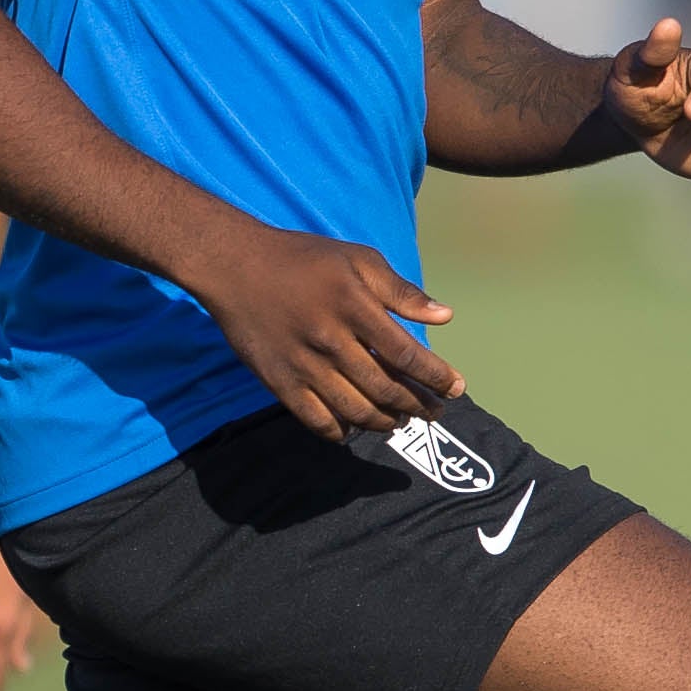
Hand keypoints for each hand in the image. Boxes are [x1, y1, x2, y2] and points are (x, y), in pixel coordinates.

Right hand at [193, 221, 461, 437]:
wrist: (235, 267)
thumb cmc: (303, 259)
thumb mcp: (358, 260)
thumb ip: (401, 292)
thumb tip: (445, 317)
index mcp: (354, 307)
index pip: (406, 355)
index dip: (435, 377)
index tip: (455, 388)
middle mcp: (331, 341)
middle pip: (385, 389)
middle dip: (417, 405)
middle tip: (433, 411)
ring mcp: (304, 366)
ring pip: (355, 411)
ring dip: (385, 422)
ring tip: (399, 420)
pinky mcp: (280, 383)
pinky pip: (318, 420)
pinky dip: (342, 431)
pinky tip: (355, 427)